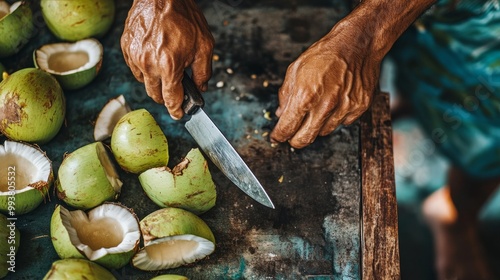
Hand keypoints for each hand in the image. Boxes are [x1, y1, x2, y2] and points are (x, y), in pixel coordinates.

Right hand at [121, 0, 213, 119]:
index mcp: (169, 66)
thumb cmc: (184, 17)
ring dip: (155, 81)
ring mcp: (135, 56)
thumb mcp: (205, 46)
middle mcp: (149, 63)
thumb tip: (201, 88)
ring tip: (166, 65)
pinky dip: (145, 68)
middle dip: (166, 96)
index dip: (176, 110)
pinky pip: (135, 68)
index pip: (171, 99)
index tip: (179, 115)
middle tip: (176, 89)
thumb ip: (203, 72)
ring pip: (144, 82)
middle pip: (155, 95)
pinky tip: (155, 57)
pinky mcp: (126, 48)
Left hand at [270, 0, 435, 148]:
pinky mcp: (359, 108)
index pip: (287, 128)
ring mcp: (344, 109)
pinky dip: (335, 117)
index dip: (279, 135)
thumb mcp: (295, 70)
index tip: (277, 137)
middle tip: (292, 134)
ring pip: (323, 132)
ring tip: (318, 106)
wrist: (358, 43)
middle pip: (304, 139)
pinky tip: (335, 101)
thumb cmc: (326, 54)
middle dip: (295, 139)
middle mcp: (325, 106)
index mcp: (305, 96)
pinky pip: (342, 123)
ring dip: (316, 125)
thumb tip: (280, 114)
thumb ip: (286, 95)